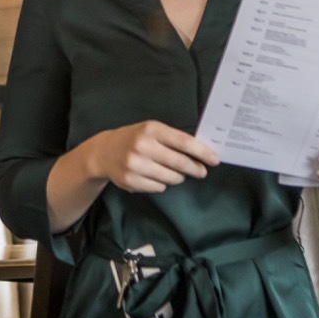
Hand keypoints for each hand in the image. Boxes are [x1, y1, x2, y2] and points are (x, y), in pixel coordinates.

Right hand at [91, 120, 218, 192]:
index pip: (184, 142)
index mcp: (151, 130)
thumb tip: (202, 153)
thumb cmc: (134, 139)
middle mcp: (142, 146)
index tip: (214, 159)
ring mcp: (134, 165)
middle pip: (180, 163)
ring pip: (171, 178)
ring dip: (178, 177)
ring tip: (173, 172)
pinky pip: (158, 187)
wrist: (104, 152)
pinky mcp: (130, 180)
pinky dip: (162, 184)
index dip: (202, 152)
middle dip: (195, 169)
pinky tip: (154, 175)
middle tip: (201, 171)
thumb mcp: (151, 130)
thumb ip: (173, 139)